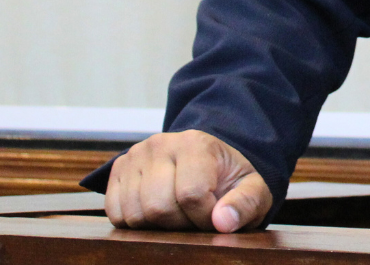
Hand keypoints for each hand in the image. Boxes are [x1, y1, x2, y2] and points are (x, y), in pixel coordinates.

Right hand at [104, 129, 271, 232]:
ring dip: (158, 226)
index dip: (204, 218)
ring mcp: (135, 155)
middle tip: (195, 217)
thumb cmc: (230, 180)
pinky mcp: (118, 170)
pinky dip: (136, 223)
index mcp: (196, 143)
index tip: (215, 217)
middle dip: (180, 224)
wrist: (209, 164)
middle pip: (159, 207)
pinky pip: (116, 213)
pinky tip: (157, 213)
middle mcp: (160, 144)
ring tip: (178, 213)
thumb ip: (246, 204)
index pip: (191, 194)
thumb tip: (223, 222)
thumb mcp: (253, 189)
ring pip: (135, 214)